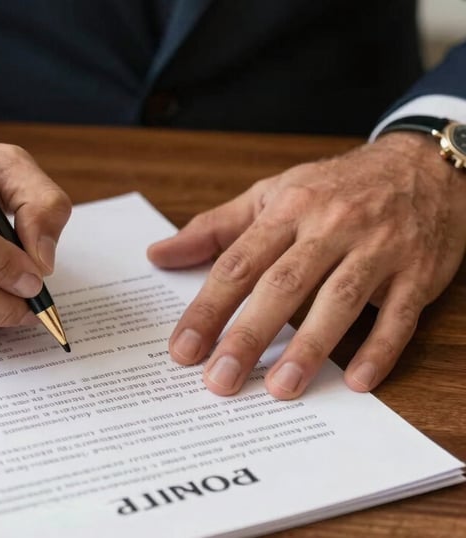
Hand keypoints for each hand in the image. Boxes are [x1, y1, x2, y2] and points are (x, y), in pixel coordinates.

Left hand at [148, 132, 465, 398]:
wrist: (422, 165)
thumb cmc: (335, 186)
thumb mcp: (271, 194)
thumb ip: (214, 229)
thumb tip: (158, 255)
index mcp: (289, 209)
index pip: (238, 264)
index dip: (208, 309)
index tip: (183, 349)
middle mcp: (332, 226)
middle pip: (283, 286)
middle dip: (249, 336)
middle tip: (221, 380)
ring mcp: (379, 248)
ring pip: (339, 301)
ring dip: (308, 348)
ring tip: (279, 389)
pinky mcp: (418, 272)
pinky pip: (399, 315)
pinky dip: (379, 348)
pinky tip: (357, 381)